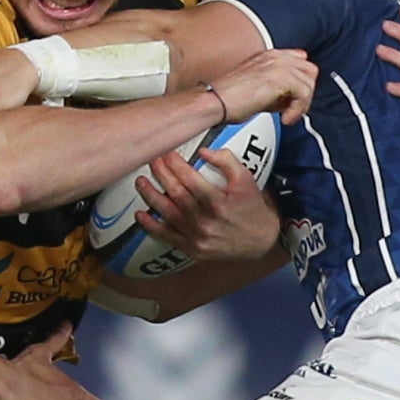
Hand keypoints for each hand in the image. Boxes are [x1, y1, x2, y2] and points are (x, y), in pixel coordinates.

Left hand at [138, 145, 282, 261]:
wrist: (260, 241)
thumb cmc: (251, 207)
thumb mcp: (246, 179)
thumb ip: (227, 161)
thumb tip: (203, 151)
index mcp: (219, 202)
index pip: (190, 179)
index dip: (175, 164)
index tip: (167, 153)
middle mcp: (206, 220)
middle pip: (176, 194)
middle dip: (161, 175)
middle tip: (151, 161)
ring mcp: (197, 237)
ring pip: (168, 213)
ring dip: (151, 196)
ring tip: (140, 182)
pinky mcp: (192, 249)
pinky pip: (167, 236)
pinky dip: (151, 226)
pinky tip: (140, 214)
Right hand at [211, 47, 315, 123]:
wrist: (215, 102)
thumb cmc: (228, 100)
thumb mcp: (258, 90)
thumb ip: (276, 90)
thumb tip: (291, 100)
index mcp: (268, 56)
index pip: (300, 60)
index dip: (301, 82)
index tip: (293, 99)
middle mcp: (274, 57)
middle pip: (310, 70)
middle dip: (305, 92)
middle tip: (293, 109)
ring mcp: (277, 66)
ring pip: (309, 82)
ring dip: (302, 104)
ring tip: (288, 116)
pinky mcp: (279, 78)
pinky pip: (304, 94)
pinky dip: (297, 110)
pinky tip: (285, 118)